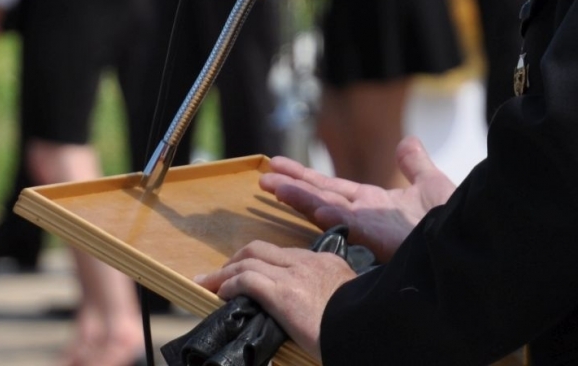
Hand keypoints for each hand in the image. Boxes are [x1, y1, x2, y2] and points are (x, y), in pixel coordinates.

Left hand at [196, 241, 355, 359]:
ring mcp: (294, 275)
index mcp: (326, 263)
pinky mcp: (282, 292)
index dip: (263, 261)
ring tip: (208, 282)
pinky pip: (246, 279)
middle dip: (238, 258)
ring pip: (249, 260)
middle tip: (222, 273)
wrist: (369, 327)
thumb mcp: (349, 302)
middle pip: (262, 249)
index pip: (286, 255)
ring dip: (224, 272)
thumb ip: (331, 300)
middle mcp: (308, 262)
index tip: (251, 272)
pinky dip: (228, 284)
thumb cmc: (361, 322)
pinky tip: (219, 293)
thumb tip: (320, 315)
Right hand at [260, 136, 454, 262]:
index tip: (278, 166)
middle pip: (319, 195)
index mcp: (372, 204)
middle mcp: (364, 215)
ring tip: (270, 184)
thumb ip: (414, 163)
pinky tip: (314, 206)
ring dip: (299, 197)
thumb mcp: (430, 183)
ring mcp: (369, 225)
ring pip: (325, 208)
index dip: (305, 178)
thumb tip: (406, 142)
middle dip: (291, 186)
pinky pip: (350, 222)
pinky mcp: (379, 235)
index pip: (331, 188)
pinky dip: (330, 215)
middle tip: (262, 175)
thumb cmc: (451, 218)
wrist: (466, 237)